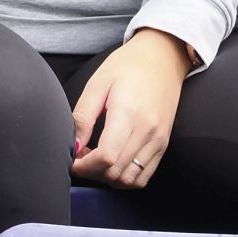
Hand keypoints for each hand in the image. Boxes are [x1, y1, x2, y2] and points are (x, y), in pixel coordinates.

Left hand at [70, 29, 191, 188]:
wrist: (163, 56)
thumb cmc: (129, 64)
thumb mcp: (98, 83)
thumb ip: (83, 116)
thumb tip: (73, 146)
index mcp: (128, 113)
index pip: (106, 157)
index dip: (84, 165)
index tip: (74, 158)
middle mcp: (147, 130)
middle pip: (116, 173)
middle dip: (92, 172)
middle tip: (82, 156)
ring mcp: (158, 140)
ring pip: (130, 180)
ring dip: (108, 177)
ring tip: (97, 159)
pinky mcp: (163, 144)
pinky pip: (144, 176)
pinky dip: (126, 177)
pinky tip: (115, 161)